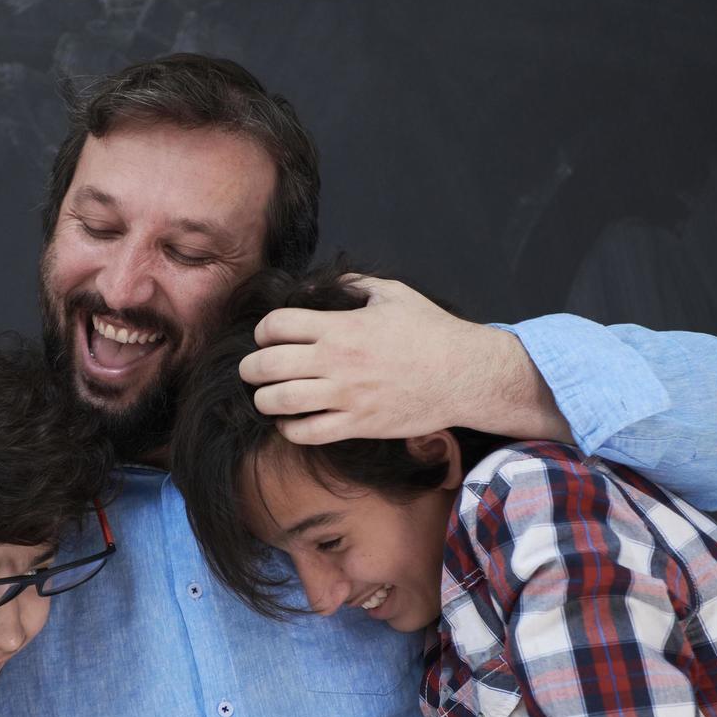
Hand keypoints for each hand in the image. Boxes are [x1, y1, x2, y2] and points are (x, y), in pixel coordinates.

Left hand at [238, 275, 565, 443]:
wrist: (465, 374)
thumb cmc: (431, 332)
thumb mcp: (392, 294)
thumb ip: (353, 285)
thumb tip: (322, 283)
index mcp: (341, 327)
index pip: (276, 326)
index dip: (263, 330)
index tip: (268, 336)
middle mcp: (337, 362)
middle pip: (267, 366)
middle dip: (251, 368)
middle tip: (252, 369)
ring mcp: (345, 396)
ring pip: (279, 402)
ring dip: (264, 400)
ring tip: (267, 396)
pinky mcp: (357, 424)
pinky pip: (307, 433)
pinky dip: (289, 429)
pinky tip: (292, 421)